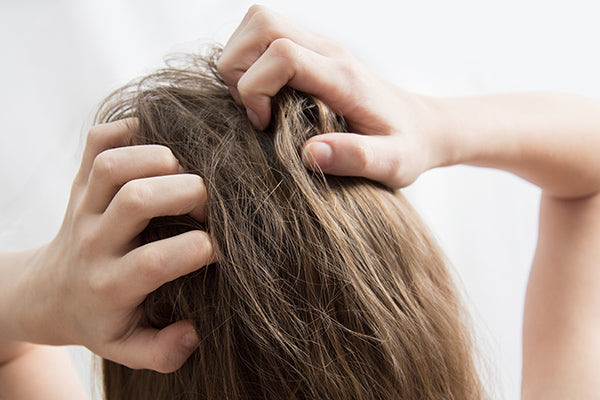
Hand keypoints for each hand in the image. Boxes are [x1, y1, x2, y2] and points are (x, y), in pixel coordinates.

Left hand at [15, 119, 212, 372]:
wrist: (49, 293)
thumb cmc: (98, 318)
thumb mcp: (126, 349)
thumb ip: (162, 353)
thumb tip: (194, 333)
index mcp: (110, 285)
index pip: (157, 261)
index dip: (202, 248)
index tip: (221, 249)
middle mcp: (94, 242)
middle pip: (137, 199)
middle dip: (188, 191)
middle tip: (208, 203)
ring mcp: (83, 207)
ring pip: (115, 164)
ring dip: (159, 158)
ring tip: (183, 171)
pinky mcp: (79, 182)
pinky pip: (96, 141)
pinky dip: (128, 130)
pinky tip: (154, 146)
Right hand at [218, 5, 445, 188]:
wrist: (421, 125)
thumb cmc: (405, 146)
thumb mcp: (392, 164)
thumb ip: (357, 158)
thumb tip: (309, 154)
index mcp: (343, 77)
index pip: (283, 54)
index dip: (256, 87)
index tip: (263, 123)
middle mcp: (328, 52)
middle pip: (260, 24)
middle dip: (238, 68)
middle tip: (253, 110)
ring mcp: (319, 47)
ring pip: (257, 23)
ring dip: (240, 62)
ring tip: (256, 103)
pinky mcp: (312, 52)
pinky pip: (265, 36)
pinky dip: (250, 62)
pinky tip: (265, 97)